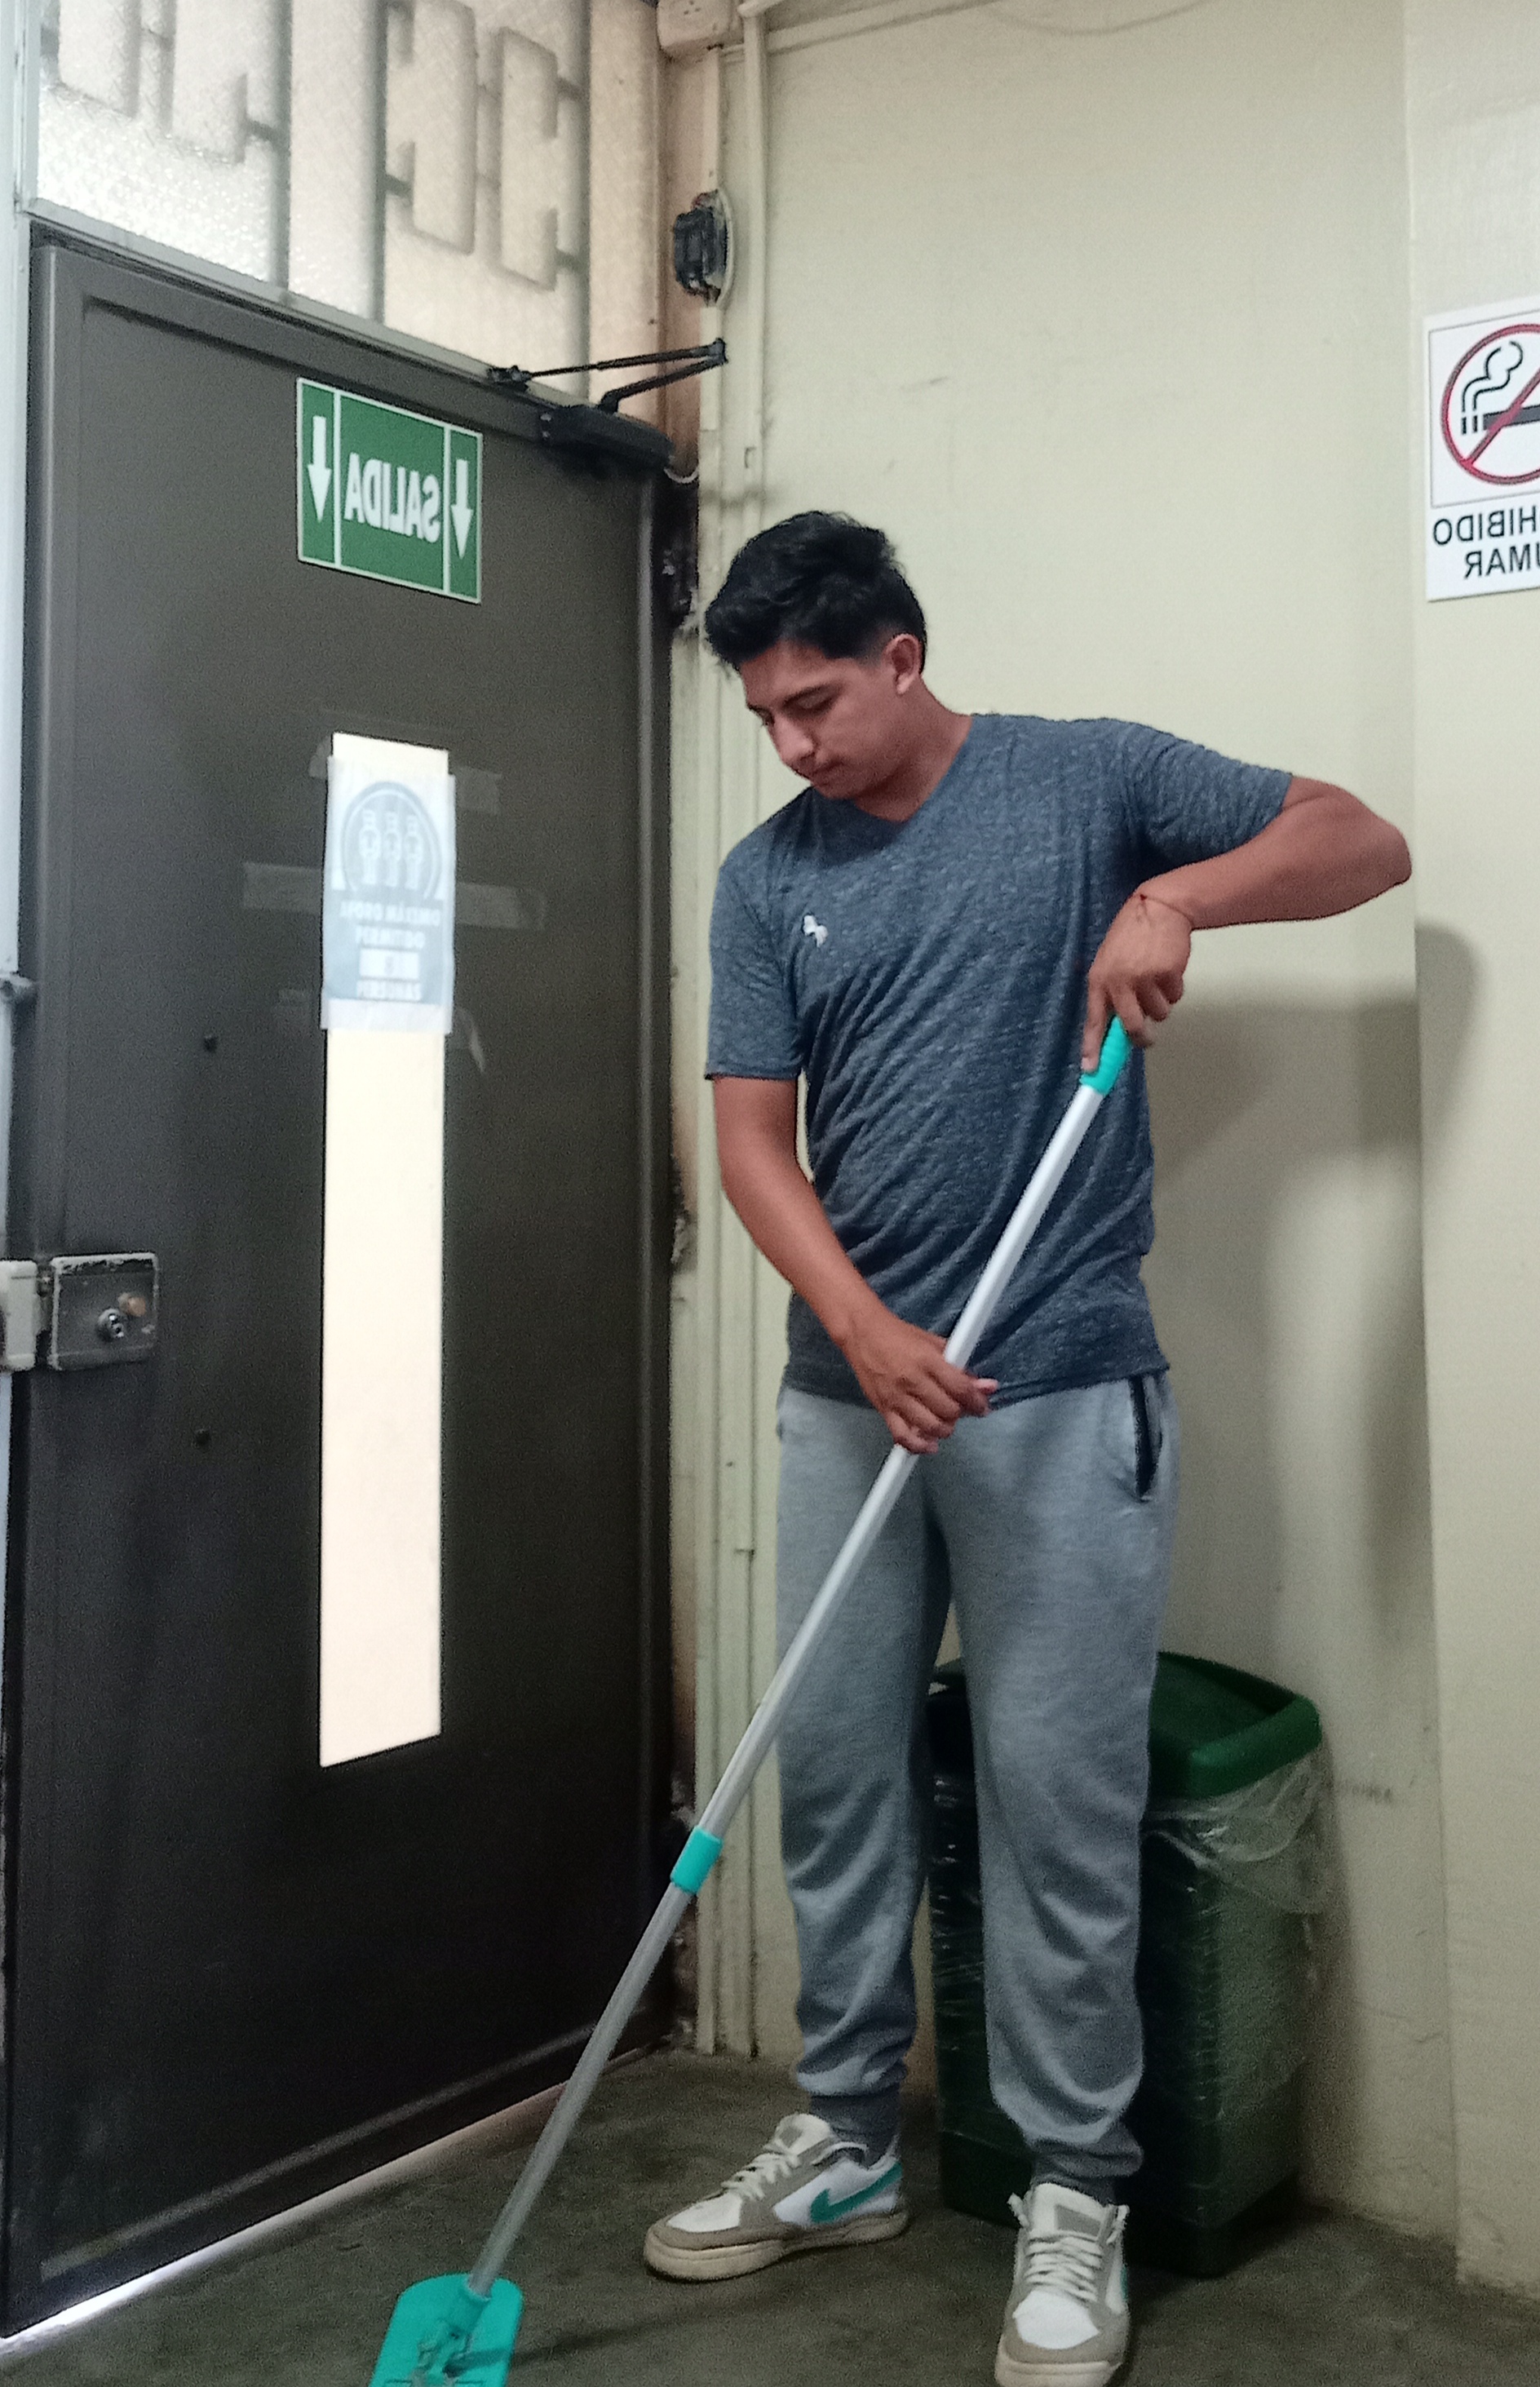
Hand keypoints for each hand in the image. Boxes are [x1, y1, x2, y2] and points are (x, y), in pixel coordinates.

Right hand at [843, 1300, 996, 1454]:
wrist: (862, 1333)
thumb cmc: (898, 1336)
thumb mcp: (934, 1343)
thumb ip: (960, 1367)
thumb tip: (986, 1386)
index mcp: (928, 1360)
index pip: (960, 1389)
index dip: (977, 1402)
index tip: (981, 1406)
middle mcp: (912, 1380)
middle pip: (948, 1411)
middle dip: (960, 1414)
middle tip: (960, 1409)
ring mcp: (897, 1396)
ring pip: (930, 1427)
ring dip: (944, 1429)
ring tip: (945, 1421)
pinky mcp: (883, 1408)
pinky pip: (903, 1436)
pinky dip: (919, 1445)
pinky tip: (929, 1444)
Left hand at [1082, 888, 1192, 1067]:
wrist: (1157, 909)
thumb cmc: (1131, 938)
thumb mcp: (1110, 963)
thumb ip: (1111, 993)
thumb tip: (1116, 1031)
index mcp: (1099, 980)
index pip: (1093, 1021)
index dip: (1093, 1048)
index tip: (1091, 1071)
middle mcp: (1119, 982)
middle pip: (1133, 1027)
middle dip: (1142, 1037)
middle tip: (1147, 1037)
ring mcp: (1144, 979)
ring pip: (1160, 1013)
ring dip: (1161, 1002)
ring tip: (1156, 978)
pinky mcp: (1167, 974)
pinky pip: (1175, 997)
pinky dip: (1174, 988)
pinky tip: (1168, 967)